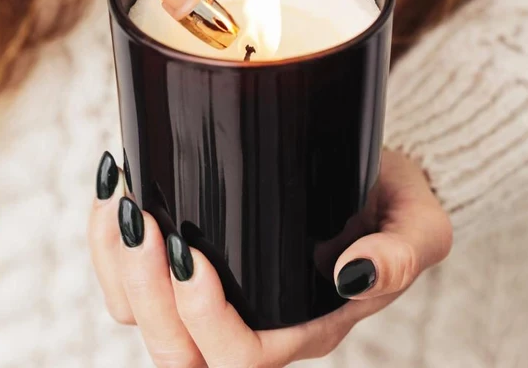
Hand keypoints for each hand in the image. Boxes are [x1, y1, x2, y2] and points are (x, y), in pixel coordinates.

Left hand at [88, 149, 452, 366]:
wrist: (370, 177)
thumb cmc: (393, 202)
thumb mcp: (420, 225)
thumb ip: (403, 254)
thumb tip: (354, 274)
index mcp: (304, 327)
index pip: (241, 358)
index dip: (203, 319)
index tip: (192, 249)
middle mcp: (254, 324)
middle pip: (179, 353)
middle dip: (148, 294)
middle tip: (144, 221)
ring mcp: (218, 297)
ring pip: (143, 320)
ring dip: (119, 269)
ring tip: (125, 202)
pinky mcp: (190, 265)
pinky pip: (128, 281)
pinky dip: (106, 244)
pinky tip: (114, 192)